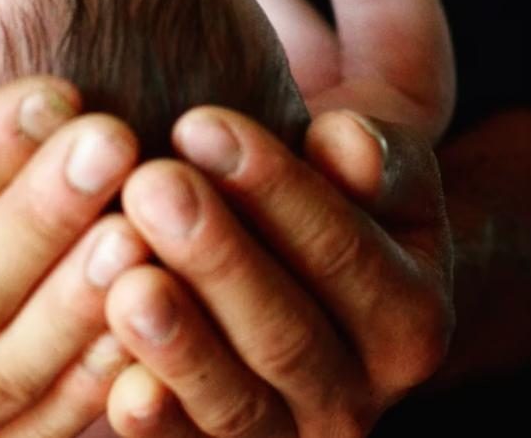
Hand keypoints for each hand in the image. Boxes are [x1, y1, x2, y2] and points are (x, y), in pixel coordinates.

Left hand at [103, 108, 453, 436]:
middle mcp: (359, 392)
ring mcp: (291, 436)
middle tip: (150, 187)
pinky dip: (160, 427)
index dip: (272, 187)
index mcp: (410, 314)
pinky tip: (120, 389)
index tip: (199, 124)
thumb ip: (374, 157)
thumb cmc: (327, 209)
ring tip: (129, 283)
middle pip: (287, 332)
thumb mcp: (378, 178)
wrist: (306, 291)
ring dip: (183, 346)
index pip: (343, 249)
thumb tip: (344, 139)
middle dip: (215, 257)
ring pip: (239, 403)